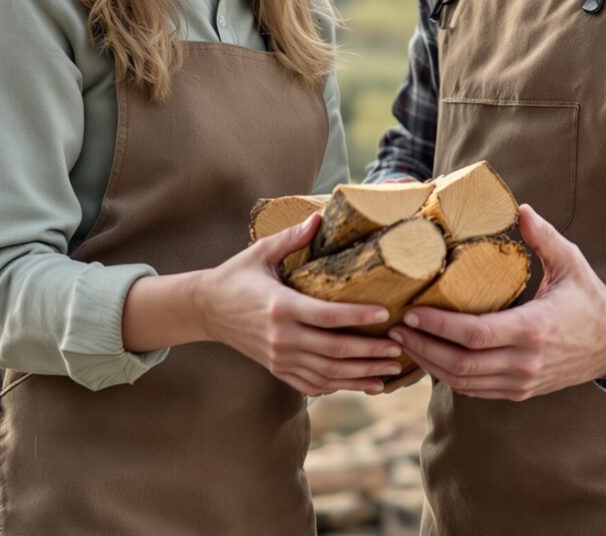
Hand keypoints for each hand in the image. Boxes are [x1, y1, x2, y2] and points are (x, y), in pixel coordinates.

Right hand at [192, 214, 407, 395]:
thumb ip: (292, 238)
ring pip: (328, 373)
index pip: (326, 316)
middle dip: (369, 351)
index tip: (384, 315)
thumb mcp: (261, 252)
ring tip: (390, 369)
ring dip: (362, 374)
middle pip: (334, 350)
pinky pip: (313, 385)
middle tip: (398, 348)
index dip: (357, 317)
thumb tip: (320, 217)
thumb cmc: (237, 276)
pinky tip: (364, 383)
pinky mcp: (278, 370)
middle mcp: (282, 338)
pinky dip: (340, 387)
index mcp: (280, 306)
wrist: (207, 309)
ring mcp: (280, 358)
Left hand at [388, 204, 605, 400]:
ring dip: (430, 365)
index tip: (411, 313)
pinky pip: (476, 390)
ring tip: (404, 343)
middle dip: (422, 348)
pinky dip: (448, 377)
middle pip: (461, 364)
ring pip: (464, 382)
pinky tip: (430, 359)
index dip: (437, 328)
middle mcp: (525, 361)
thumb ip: (543, 237)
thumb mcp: (571, 262)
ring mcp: (521, 381)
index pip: (473, 335)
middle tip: (395, 329)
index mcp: (533, 328)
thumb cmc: (588, 298)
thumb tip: (521, 208)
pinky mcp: (520, 390)